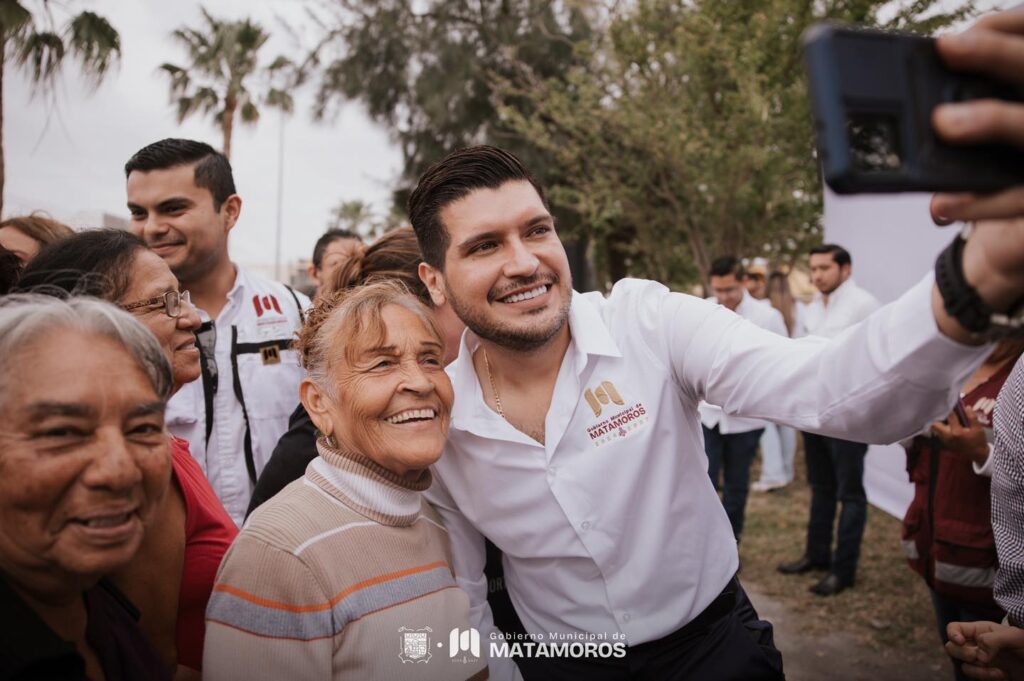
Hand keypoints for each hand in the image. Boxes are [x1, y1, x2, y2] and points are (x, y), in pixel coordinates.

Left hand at [926, 7, 1023, 339]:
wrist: (1009, 243)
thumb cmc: (985, 170)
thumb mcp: (971, 131)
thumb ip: (953, 105)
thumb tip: (898, 85)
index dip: (1002, 26)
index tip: (953, 32)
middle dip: (995, 54)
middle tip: (946, 46)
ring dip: (991, 119)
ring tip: (943, 122)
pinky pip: (1016, 199)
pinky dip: (978, 202)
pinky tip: (939, 205)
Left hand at [931, 406, 988, 465]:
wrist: (977, 454)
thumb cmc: (978, 441)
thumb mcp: (978, 428)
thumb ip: (972, 417)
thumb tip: (966, 407)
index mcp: (956, 432)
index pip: (949, 417)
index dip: (950, 408)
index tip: (950, 402)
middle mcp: (948, 436)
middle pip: (935, 424)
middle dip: (938, 416)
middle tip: (944, 410)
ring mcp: (944, 440)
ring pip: (935, 428)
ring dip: (939, 421)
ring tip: (944, 415)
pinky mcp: (944, 442)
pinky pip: (938, 432)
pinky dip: (940, 426)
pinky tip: (946, 422)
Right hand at [947, 620, 1023, 679]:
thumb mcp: (1015, 637)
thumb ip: (993, 639)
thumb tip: (978, 654)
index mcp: (981, 630)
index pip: (955, 628)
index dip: (952, 634)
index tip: (961, 641)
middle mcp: (977, 644)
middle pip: (952, 647)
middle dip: (962, 653)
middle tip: (976, 657)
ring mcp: (982, 660)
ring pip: (964, 665)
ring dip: (978, 670)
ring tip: (996, 670)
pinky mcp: (987, 674)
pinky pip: (976, 676)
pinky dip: (986, 677)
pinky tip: (1002, 675)